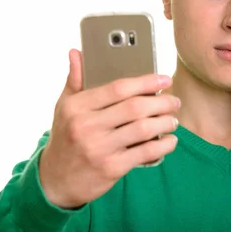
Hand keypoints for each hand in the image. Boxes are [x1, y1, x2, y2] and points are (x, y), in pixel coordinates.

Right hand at [39, 49, 179, 208]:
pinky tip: (169, 140)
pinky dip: (163, 145)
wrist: (56, 179)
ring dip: (165, 123)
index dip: (145, 82)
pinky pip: (145, 153)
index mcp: (76, 107)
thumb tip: (76, 52)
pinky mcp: (111, 168)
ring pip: (143, 129)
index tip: (164, 79)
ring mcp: (99, 149)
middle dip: (161, 103)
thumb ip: (74, 80)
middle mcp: (87, 126)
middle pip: (135, 108)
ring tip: (172, 120)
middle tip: (174, 101)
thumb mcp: (64, 107)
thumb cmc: (65, 137)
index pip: (118, 88)